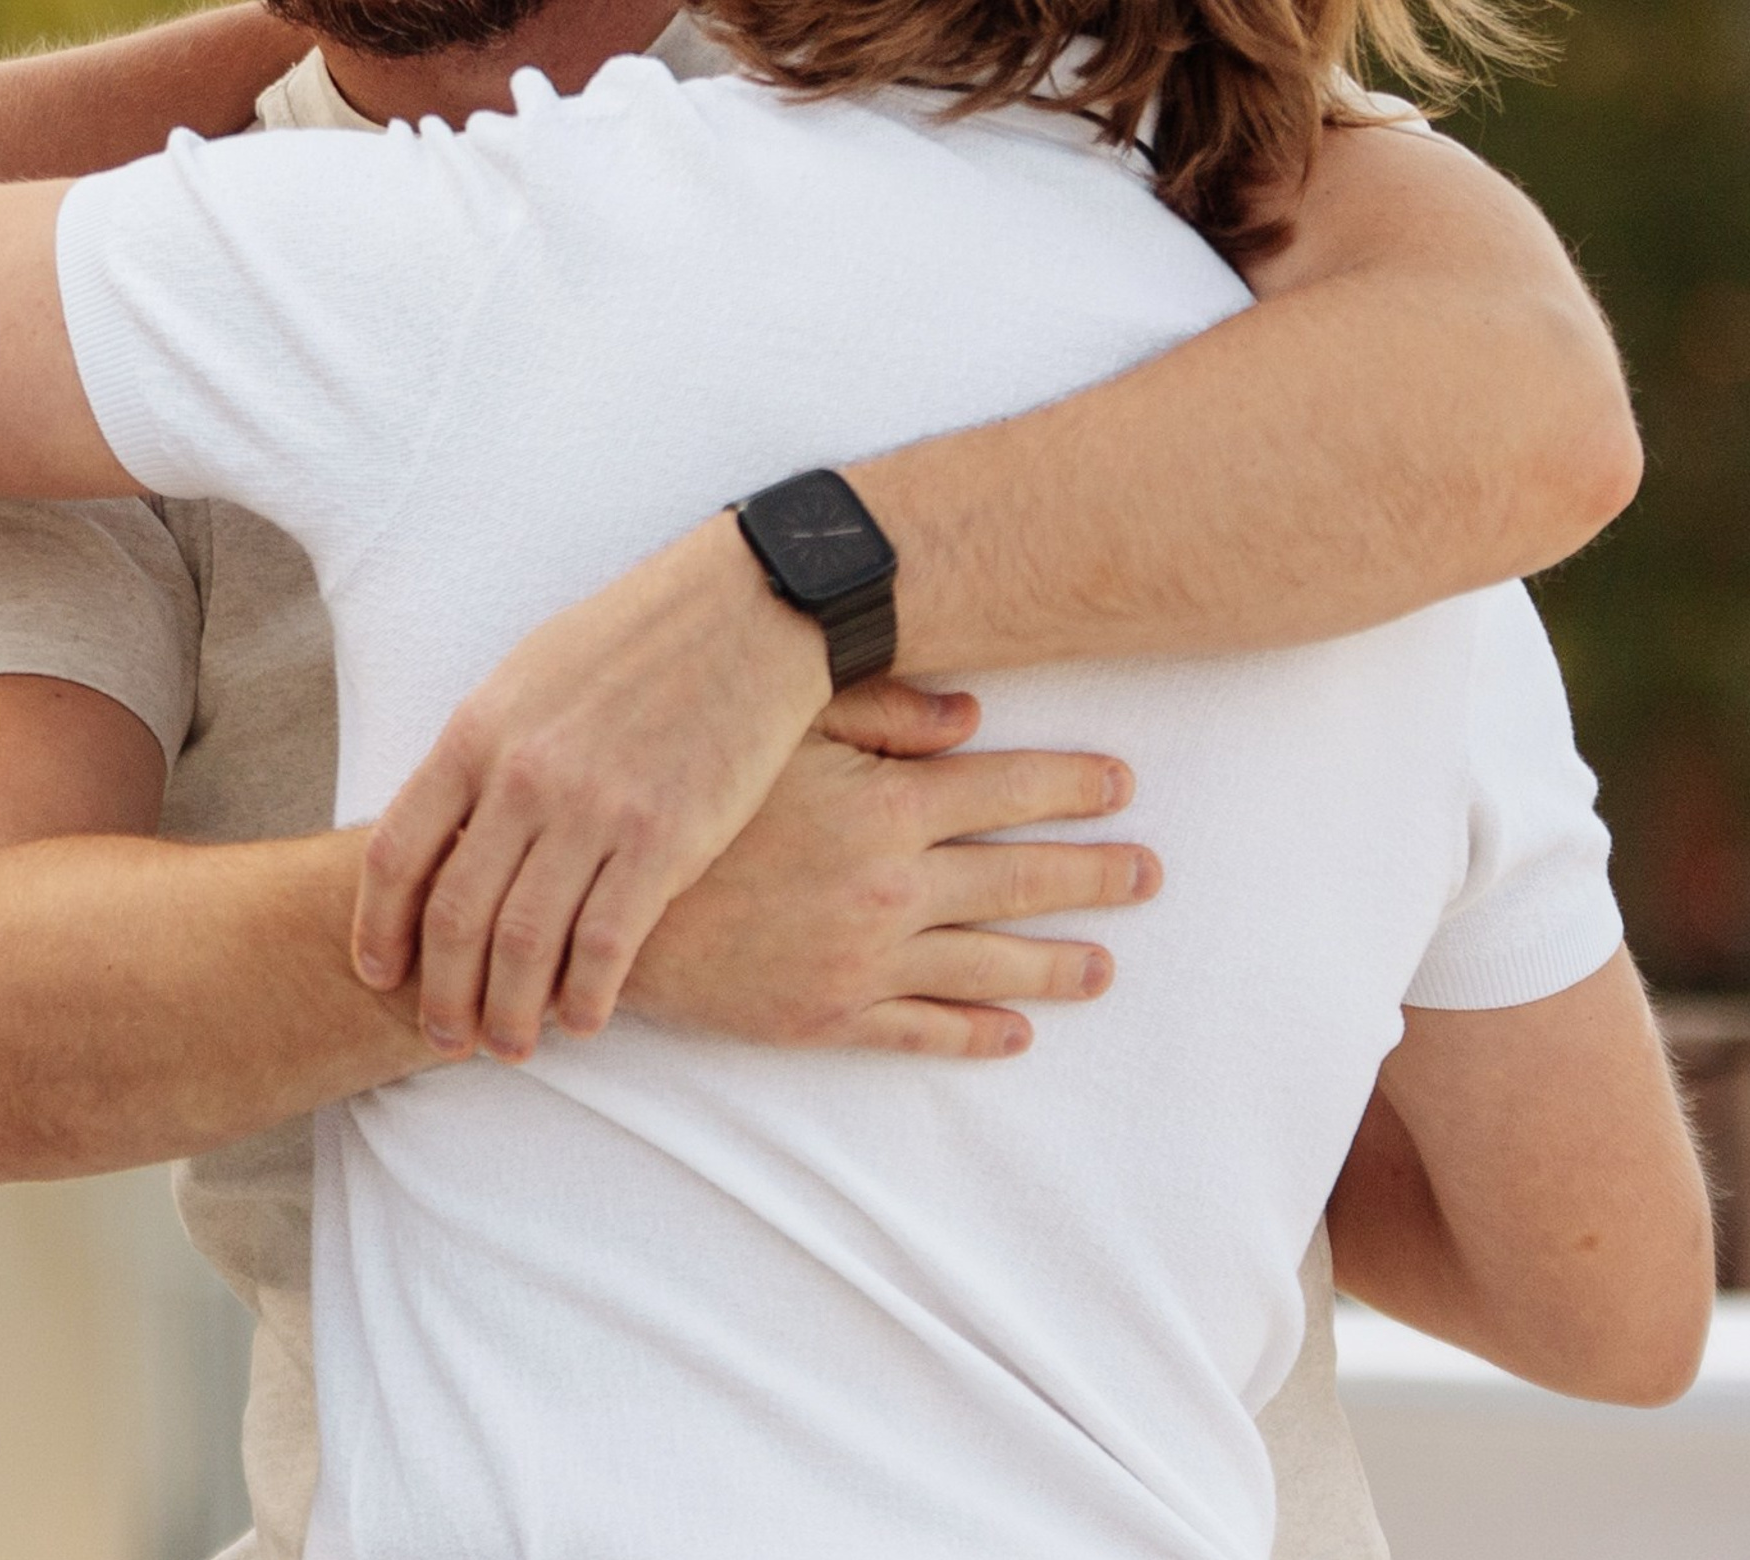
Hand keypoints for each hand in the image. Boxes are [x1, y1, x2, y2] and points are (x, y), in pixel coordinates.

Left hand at [353, 513, 842, 1058]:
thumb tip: (449, 826)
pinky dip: (585, 998)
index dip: (378, 929)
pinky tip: (583, 1020)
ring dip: (508, 1013)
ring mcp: (594, 810)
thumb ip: (484, 750)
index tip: (381, 974)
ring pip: (524, 945)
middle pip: (455, 917)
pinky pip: (605, 946)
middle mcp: (525, 776)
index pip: (398, 853)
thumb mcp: (530, 674)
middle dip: (441, 994)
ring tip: (509, 1045)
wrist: (745, 610)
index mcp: (479, 731)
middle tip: (444, 1038)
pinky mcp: (665, 839)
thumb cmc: (635, 638)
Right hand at [627, 684, 1155, 1055]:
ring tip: (1106, 964)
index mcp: (884, 807)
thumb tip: (973, 716)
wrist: (598, 906)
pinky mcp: (826, 1016)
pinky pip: (922, 1032)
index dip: (1071, 787)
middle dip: (1093, 875)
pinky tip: (1015, 1034)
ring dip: (1056, 964)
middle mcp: (890, 887)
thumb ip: (880, 715)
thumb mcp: (777, 731)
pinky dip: (975, 1034)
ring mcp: (862, 960)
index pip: (1006, 792)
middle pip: (1019, 882)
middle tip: (1151, 873)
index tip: (1122, 785)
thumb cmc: (686, 798)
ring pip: (987, 965)